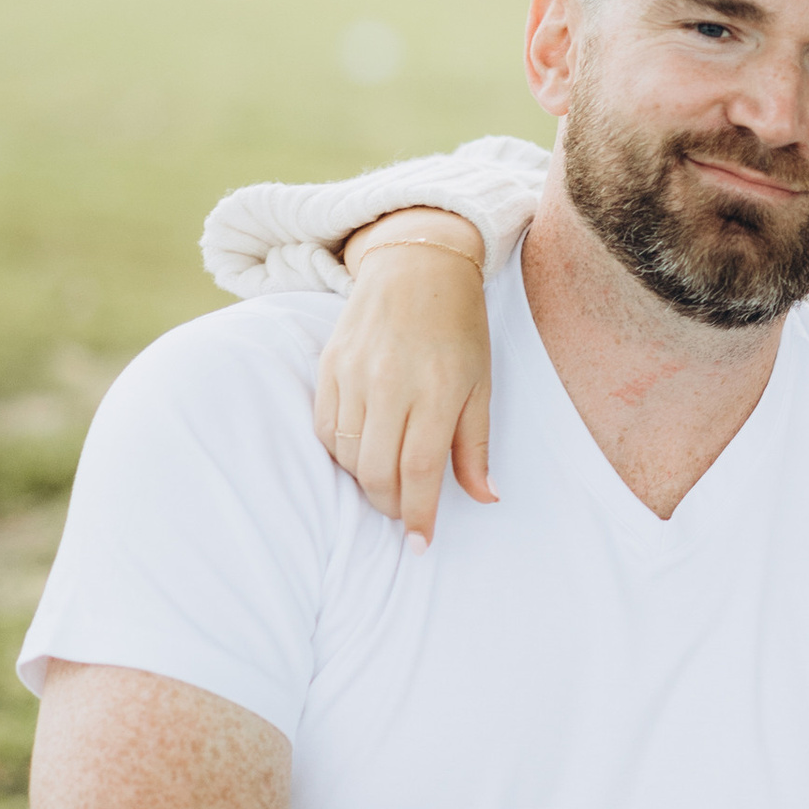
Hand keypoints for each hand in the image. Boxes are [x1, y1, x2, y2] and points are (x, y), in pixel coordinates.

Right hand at [313, 220, 494, 544]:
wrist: (416, 265)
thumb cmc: (459, 327)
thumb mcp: (481, 385)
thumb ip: (476, 446)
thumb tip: (484, 498)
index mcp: (437, 391)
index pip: (420, 471)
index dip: (419, 515)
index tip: (420, 543)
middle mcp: (390, 385)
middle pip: (377, 471)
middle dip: (390, 504)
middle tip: (404, 511)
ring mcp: (354, 375)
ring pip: (346, 455)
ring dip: (365, 480)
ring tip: (387, 477)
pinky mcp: (328, 366)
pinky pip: (324, 428)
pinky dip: (340, 451)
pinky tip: (361, 450)